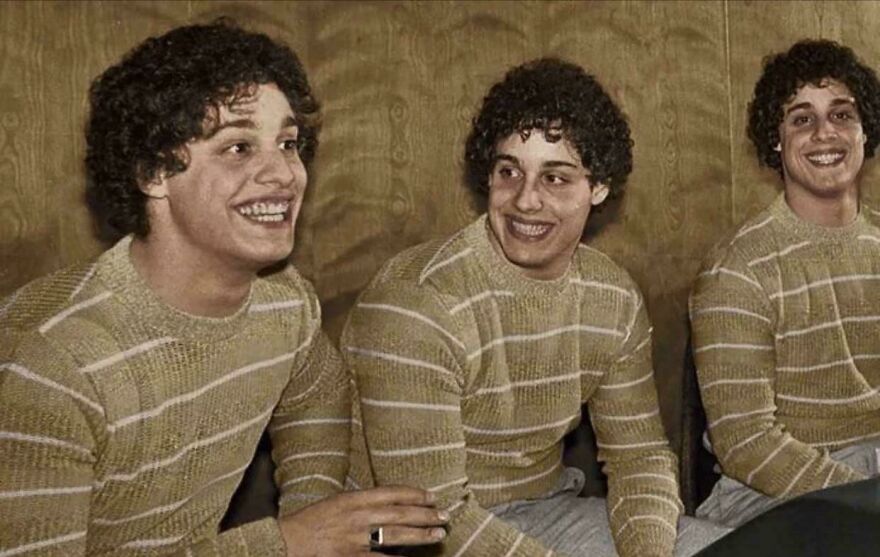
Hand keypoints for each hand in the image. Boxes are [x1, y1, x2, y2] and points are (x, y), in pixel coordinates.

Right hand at [278, 485, 448, 555]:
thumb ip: (360, 504)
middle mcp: (357, 516)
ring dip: (420, 535)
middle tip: (444, 515)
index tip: (430, 496)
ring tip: (438, 534)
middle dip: (425, 514)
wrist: (284, 542)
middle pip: (399, 513)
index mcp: (352, 499)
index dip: (414, 494)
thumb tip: (389, 506)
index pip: (391, 492)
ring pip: (396, 535)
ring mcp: (355, 539)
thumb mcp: (335, 504)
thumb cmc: (309, 523)